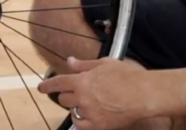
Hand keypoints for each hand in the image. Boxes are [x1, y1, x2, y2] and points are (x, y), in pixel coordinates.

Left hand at [38, 57, 156, 129]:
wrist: (144, 94)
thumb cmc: (127, 76)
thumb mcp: (104, 63)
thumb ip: (84, 64)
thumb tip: (69, 61)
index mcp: (82, 80)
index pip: (58, 83)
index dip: (47, 85)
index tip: (41, 87)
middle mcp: (83, 97)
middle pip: (64, 99)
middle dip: (67, 95)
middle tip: (77, 93)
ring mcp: (90, 113)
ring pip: (73, 112)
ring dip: (76, 107)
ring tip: (87, 103)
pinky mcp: (99, 125)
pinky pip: (82, 125)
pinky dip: (81, 120)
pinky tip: (87, 115)